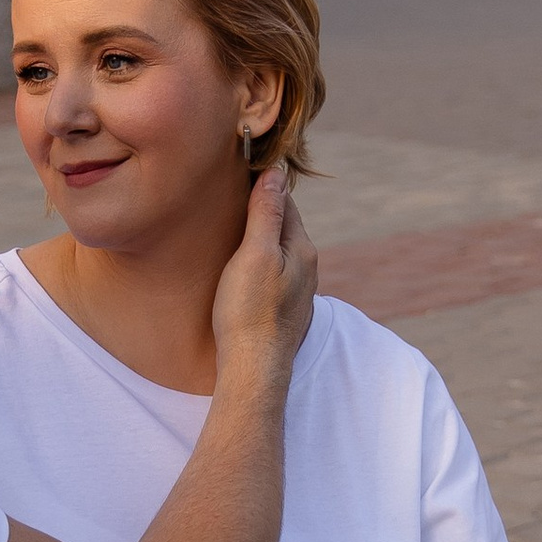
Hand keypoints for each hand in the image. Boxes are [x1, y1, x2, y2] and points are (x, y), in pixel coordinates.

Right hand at [209, 163, 315, 392]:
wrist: (254, 368)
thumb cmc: (249, 311)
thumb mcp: (254, 253)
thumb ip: (266, 212)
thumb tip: (276, 172)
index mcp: (302, 249)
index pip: (286, 203)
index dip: (264, 187)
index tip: (243, 173)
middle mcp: (307, 269)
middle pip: (284, 228)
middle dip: (263, 213)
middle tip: (234, 198)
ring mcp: (297, 292)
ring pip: (278, 253)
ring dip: (260, 241)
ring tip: (234, 231)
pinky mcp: (284, 311)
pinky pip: (273, 276)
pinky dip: (258, 265)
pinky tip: (243, 271)